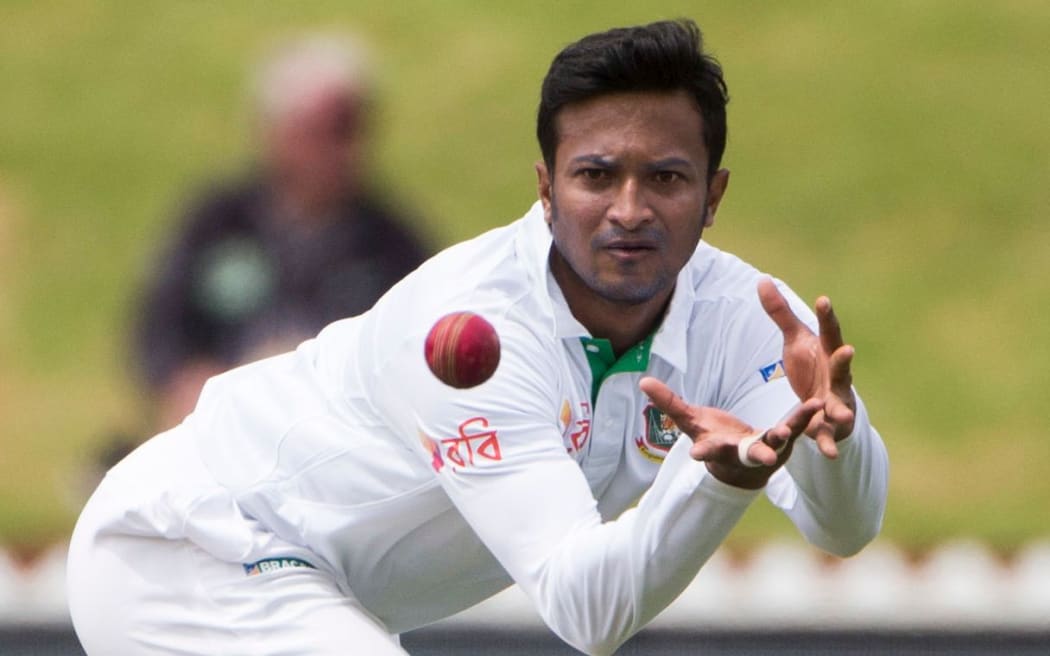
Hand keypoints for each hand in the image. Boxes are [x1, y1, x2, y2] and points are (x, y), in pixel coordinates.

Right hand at [639, 377, 823, 488]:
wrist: (744, 464)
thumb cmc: (715, 439)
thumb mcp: (692, 421)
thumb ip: (669, 403)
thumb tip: (642, 381)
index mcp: (718, 448)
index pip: (707, 450)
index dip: (702, 452)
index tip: (695, 455)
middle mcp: (743, 453)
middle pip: (749, 453)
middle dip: (757, 453)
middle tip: (764, 457)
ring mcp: (767, 448)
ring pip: (778, 440)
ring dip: (787, 432)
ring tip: (792, 426)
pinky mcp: (785, 441)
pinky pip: (797, 428)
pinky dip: (806, 417)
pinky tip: (816, 404)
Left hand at [757, 278, 856, 458]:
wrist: (828, 405)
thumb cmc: (814, 367)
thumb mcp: (795, 340)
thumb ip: (780, 313)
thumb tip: (762, 279)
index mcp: (828, 353)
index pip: (829, 332)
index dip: (827, 317)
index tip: (823, 299)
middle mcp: (837, 377)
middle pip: (842, 368)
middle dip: (845, 361)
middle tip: (847, 350)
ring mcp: (837, 402)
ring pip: (840, 405)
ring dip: (842, 410)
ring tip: (845, 416)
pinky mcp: (830, 426)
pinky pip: (829, 436)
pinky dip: (828, 444)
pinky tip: (826, 453)